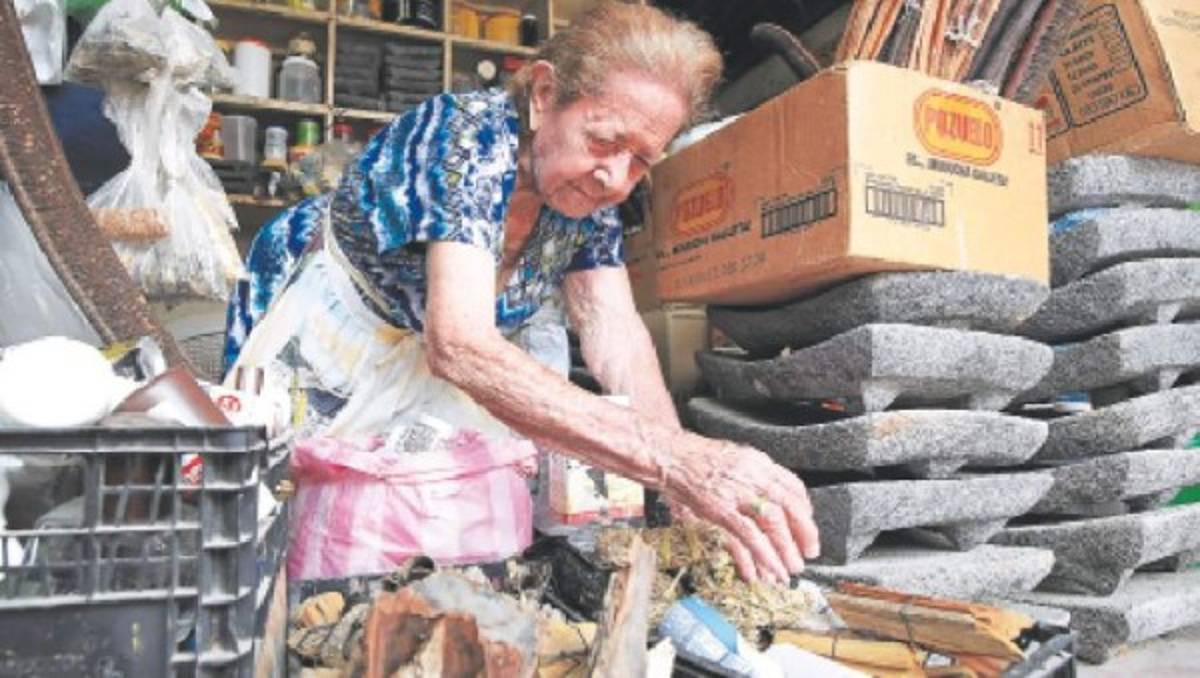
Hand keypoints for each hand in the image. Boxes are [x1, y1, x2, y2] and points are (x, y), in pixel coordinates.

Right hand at [662, 433, 819, 582]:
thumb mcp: (732, 460)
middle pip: (788, 506)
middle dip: (803, 534)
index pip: (793, 487)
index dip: (804, 511)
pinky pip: (747, 535)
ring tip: (789, 569)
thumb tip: (770, 502)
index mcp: (757, 462)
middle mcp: (752, 474)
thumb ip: (752, 477)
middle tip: (807, 554)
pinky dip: (760, 555)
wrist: (667, 455)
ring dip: (784, 549)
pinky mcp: (719, 508)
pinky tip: (764, 570)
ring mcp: (736, 491)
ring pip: (772, 523)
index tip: (807, 527)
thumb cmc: (694, 460)